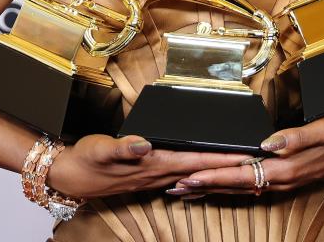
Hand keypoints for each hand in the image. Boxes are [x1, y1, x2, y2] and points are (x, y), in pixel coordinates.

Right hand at [46, 134, 251, 198]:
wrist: (68, 176)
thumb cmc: (85, 160)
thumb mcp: (101, 149)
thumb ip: (123, 147)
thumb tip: (143, 145)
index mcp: (151, 164)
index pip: (195, 160)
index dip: (220, 158)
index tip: (244, 156)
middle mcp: (157, 174)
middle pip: (201, 169)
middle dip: (229, 166)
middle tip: (255, 161)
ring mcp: (153, 178)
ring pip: (193, 174)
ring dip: (216, 171)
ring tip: (239, 167)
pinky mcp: (147, 176)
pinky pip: (180, 177)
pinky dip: (196, 174)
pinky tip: (203, 174)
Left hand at [173, 112, 323, 194]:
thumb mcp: (321, 130)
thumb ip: (294, 138)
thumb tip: (268, 143)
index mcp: (284, 168)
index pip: (240, 173)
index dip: (213, 175)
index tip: (190, 176)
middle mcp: (281, 179)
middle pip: (235, 185)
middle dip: (205, 186)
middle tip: (176, 187)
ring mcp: (283, 181)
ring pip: (242, 188)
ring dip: (215, 188)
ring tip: (190, 189)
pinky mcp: (286, 177)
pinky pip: (253, 185)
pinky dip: (232, 186)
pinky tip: (223, 186)